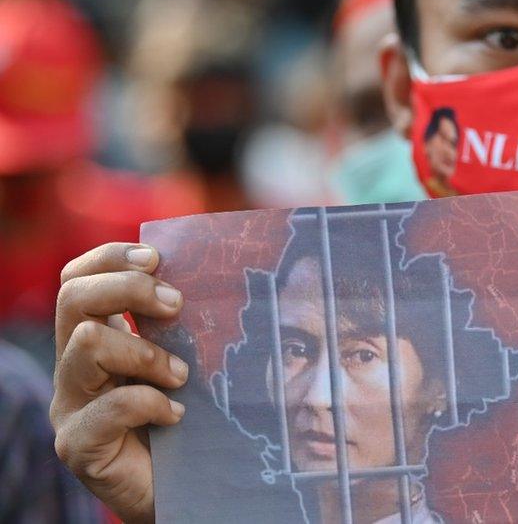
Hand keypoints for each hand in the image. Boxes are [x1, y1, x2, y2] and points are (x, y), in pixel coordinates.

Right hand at [50, 243, 188, 522]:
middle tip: (176, 305)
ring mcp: (71, 406)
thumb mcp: (192, 360)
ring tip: (182, 375)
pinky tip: (177, 415)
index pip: (78, 278)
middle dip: (129, 289)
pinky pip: (108, 407)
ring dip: (145, 352)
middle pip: (73, 297)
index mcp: (99, 337)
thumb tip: (217, 273)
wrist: (193, 488)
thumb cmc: (197, 419)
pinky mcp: (80, 444)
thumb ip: (187, 324)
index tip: (157, 258)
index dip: (110, 258)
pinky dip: (150, 403)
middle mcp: (75, 367)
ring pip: (87, 343)